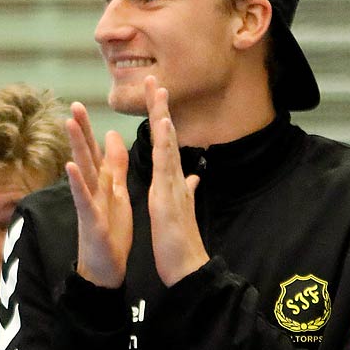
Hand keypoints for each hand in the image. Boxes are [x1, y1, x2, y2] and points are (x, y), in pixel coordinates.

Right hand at [63, 102, 131, 288]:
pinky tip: (69, 166)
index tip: (81, 104)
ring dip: (75, 147)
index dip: (89, 128)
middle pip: (86, 155)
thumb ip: (114, 166)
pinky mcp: (91, 220)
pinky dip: (77, 182)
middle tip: (73, 104)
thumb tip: (112, 135)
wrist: (106, 269)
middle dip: (80, 130)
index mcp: (102, 183)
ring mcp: (89, 204)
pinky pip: (83, 198)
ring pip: (82, 171)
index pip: (95, 150)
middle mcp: (92, 190)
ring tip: (67, 124)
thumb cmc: (111, 233)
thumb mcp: (117, 192)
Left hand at [144, 79, 207, 286]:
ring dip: (163, 118)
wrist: (187, 268)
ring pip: (167, 146)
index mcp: (172, 182)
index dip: (160, 120)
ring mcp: (172, 187)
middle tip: (156, 81)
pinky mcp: (167, 198)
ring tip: (159, 93)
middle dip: (161, 109)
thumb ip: (188, 191)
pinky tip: (162, 126)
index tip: (155, 97)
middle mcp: (174, 179)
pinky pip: (163, 168)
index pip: (164, 146)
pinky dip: (163, 146)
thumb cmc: (181, 243)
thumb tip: (194, 177)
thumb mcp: (181, 210)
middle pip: (166, 138)